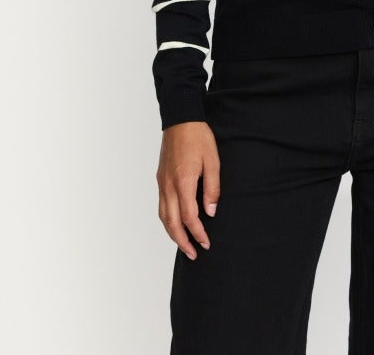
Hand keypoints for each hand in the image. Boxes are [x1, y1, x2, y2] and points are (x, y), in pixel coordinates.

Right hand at [156, 121, 220, 259]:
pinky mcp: (160, 179)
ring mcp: (162, 183)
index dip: (197, 233)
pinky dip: (166, 220)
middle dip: (183, 241)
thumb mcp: (213, 161)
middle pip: (172, 223)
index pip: (189, 217)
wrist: (180, 119)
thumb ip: (212, 188)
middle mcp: (168, 185)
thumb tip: (211, 212)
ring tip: (184, 245)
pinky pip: (161, 206)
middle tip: (194, 254)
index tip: (206, 242)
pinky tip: (174, 224)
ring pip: (163, 216)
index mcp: (183, 181)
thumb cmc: (199, 137)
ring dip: (172, 234)